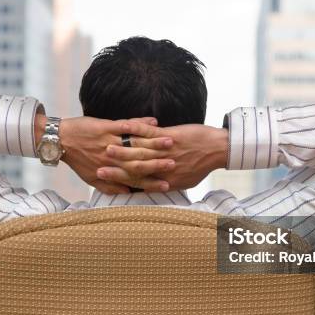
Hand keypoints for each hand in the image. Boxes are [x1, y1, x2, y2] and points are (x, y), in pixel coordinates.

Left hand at [54, 116, 175, 193]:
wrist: (59, 141)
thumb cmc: (77, 160)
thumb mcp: (92, 178)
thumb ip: (110, 186)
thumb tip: (127, 192)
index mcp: (110, 171)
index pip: (135, 179)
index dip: (152, 182)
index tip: (168, 185)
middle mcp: (111, 158)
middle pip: (140, 162)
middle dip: (159, 162)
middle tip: (176, 163)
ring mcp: (109, 141)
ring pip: (136, 144)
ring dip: (154, 142)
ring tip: (171, 141)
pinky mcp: (105, 127)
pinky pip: (126, 125)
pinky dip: (140, 123)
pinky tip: (154, 121)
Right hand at [97, 123, 227, 190]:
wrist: (217, 150)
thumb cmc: (201, 165)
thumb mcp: (184, 180)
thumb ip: (167, 184)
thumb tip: (155, 188)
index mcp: (165, 180)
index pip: (137, 183)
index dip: (120, 183)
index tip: (103, 181)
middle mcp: (162, 168)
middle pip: (133, 170)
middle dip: (114, 169)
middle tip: (97, 168)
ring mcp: (164, 152)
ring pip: (138, 152)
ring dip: (121, 150)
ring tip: (105, 148)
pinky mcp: (169, 137)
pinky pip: (149, 133)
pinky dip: (136, 130)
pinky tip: (123, 126)